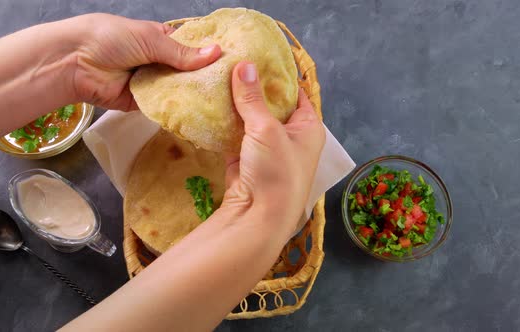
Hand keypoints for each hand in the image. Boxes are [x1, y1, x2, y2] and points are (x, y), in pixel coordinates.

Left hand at [71, 14, 220, 110]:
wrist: (76, 62)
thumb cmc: (110, 39)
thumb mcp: (150, 39)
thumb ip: (182, 52)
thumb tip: (216, 53)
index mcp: (162, 40)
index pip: (192, 48)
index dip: (210, 55)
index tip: (233, 63)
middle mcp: (159, 62)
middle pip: (188, 72)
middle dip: (205, 79)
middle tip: (232, 87)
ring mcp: (152, 83)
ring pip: (179, 91)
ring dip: (193, 95)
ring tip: (222, 101)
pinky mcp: (143, 103)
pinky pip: (164, 106)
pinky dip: (177, 109)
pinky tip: (199, 112)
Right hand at [221, 61, 324, 237]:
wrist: (257, 216)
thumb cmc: (276, 171)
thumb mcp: (267, 130)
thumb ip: (253, 98)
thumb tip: (244, 65)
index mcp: (308, 127)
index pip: (296, 92)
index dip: (279, 74)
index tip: (259, 55)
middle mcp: (290, 136)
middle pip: (271, 104)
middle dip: (253, 87)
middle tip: (234, 62)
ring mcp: (266, 147)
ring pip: (251, 118)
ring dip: (237, 103)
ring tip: (220, 77)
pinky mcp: (245, 157)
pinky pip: (235, 133)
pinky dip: (225, 121)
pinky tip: (211, 103)